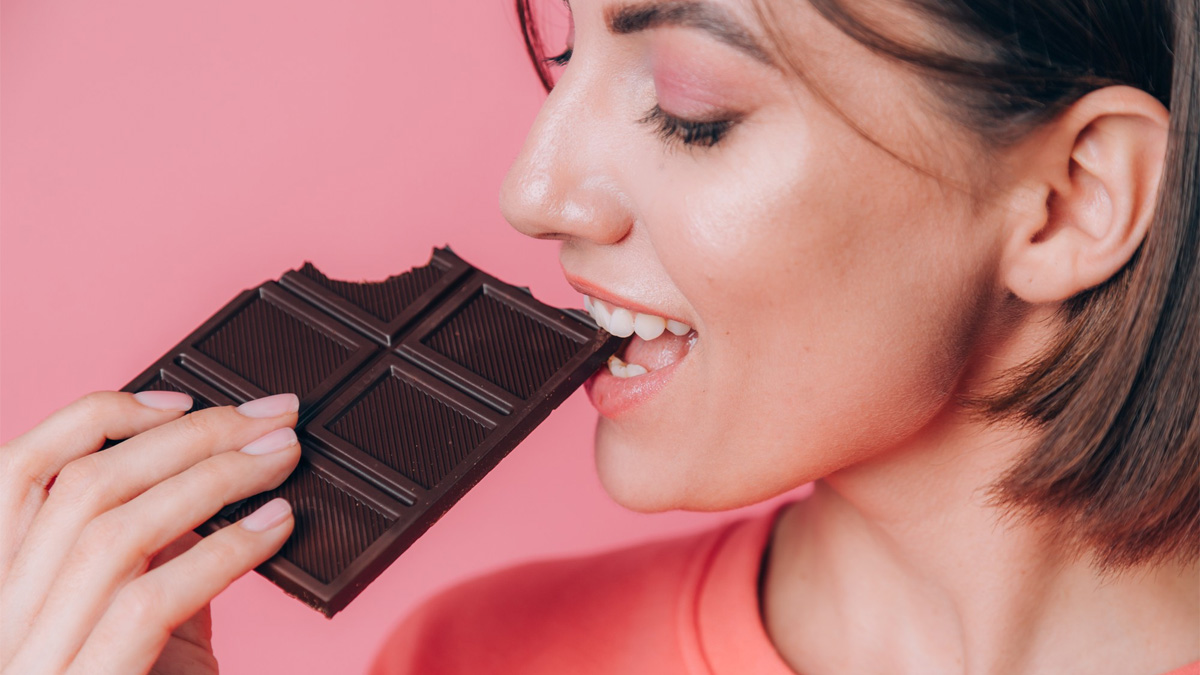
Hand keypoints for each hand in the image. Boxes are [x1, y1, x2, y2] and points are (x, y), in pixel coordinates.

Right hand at [0, 390, 302, 673]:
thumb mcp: (136, 614)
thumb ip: (151, 550)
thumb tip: (206, 476)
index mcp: (2, 586)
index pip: (17, 469)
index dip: (97, 418)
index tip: (182, 403)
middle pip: (85, 487)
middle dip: (192, 437)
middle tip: (272, 419)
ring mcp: (33, 662)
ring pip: (116, 532)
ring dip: (217, 479)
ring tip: (281, 459)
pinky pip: (151, 600)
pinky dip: (224, 552)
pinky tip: (275, 526)